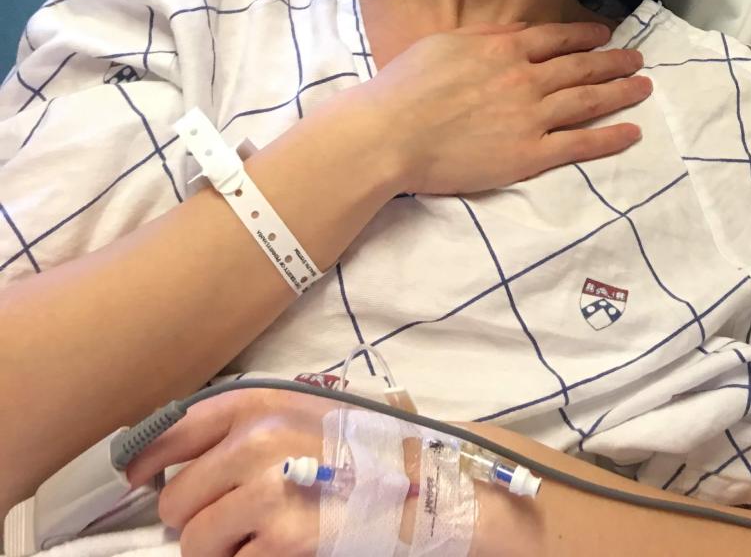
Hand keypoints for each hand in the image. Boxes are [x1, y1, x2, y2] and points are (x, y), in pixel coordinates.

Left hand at [128, 388, 385, 556]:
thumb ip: (243, 425)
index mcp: (258, 403)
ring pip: (193, 542)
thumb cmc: (357, 447)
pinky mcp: (284, 543)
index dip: (145, 461)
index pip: (171, 432)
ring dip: (218, 549)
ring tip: (257, 536)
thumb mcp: (299, 411)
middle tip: (232, 516)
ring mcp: (268, 494)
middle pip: (174, 499)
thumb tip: (170, 457)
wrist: (420, 485)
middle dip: (194, 516)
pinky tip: (281, 548)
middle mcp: (256, 441)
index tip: (136, 479)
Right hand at [363, 19, 651, 195]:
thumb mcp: (446, 43)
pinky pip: (579, 145)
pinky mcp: (529, 155)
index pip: (557, 38)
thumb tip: (521, 33)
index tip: (604, 34)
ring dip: (620, 92)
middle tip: (637, 59)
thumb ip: (487, 36)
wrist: (391, 133)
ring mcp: (531, 117)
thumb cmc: (407, 86)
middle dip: (613, 62)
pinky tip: (632, 132)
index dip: (585, 35)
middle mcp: (526, 79)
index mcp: (504, 49)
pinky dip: (609, 138)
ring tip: (644, 87)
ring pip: (588, 101)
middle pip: (581, 67)